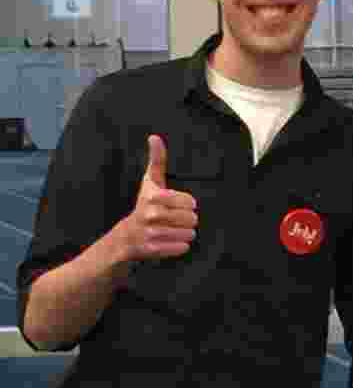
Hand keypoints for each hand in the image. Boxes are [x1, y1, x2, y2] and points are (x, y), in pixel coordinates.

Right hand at [116, 135, 197, 261]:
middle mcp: (150, 215)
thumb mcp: (150, 183)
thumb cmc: (143, 206)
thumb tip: (155, 137)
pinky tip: (171, 242)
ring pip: (188, 234)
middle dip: (188, 221)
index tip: (180, 205)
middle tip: (177, 220)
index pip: (190, 202)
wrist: (124, 238)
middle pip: (191, 219)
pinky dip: (180, 247)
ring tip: (175, 231)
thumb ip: (156, 161)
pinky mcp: (151, 250)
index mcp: (154, 197)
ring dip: (186, 234)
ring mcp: (150, 233)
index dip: (188, 205)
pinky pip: (181, 248)